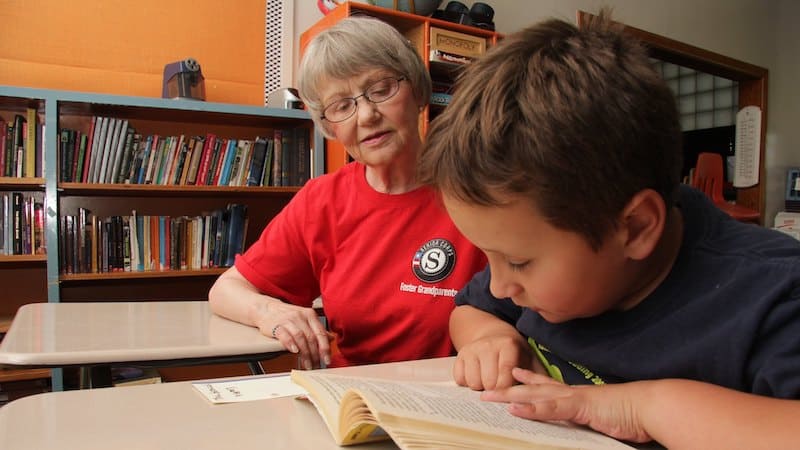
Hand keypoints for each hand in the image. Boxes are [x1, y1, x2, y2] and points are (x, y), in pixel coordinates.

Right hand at [253, 300, 331, 369]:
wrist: (267, 309)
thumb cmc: (287, 315)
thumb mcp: (305, 319)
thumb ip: (317, 329)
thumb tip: (331, 338)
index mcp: (310, 315)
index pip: (321, 333)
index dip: (325, 348)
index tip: (327, 360)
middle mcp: (301, 316)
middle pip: (311, 338)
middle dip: (315, 355)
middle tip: (316, 365)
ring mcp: (288, 320)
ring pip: (300, 338)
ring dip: (305, 354)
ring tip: (307, 364)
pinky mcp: (276, 325)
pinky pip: (285, 335)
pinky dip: (291, 344)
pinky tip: (294, 351)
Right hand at [453, 334, 534, 390]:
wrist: (492, 335)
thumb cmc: (514, 353)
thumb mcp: (529, 358)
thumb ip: (537, 376)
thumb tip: (546, 395)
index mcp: (508, 345)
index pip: (505, 374)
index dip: (508, 389)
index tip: (511, 395)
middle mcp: (487, 345)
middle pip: (489, 383)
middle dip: (495, 390)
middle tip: (500, 386)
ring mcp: (471, 350)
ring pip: (473, 383)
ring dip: (481, 388)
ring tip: (489, 381)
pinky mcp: (459, 355)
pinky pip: (460, 379)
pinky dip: (467, 383)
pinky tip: (477, 377)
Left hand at [481, 368, 651, 442]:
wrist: (652, 407)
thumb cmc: (636, 414)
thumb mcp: (608, 417)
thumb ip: (595, 418)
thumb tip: (593, 422)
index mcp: (580, 395)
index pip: (549, 385)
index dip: (530, 378)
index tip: (514, 372)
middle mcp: (573, 393)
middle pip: (534, 389)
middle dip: (509, 388)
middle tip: (486, 388)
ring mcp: (575, 398)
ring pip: (535, 395)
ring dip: (511, 396)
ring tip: (489, 397)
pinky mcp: (580, 408)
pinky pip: (551, 408)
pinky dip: (531, 408)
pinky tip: (514, 408)